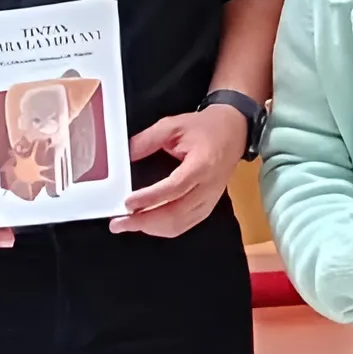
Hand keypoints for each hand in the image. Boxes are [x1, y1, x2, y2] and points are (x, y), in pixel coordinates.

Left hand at [113, 102, 247, 238]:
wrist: (234, 132)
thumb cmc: (205, 128)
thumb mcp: (173, 125)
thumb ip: (147, 140)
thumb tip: (123, 157)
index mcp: (202, 164)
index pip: (175, 187)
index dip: (150, 197)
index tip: (127, 203)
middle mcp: (208, 187)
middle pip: (176, 214)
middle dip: (144, 222)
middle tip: (118, 222)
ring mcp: (210, 200)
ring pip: (179, 224)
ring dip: (151, 228)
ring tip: (128, 224)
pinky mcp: (208, 206)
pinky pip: (185, 225)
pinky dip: (163, 229)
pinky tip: (147, 224)